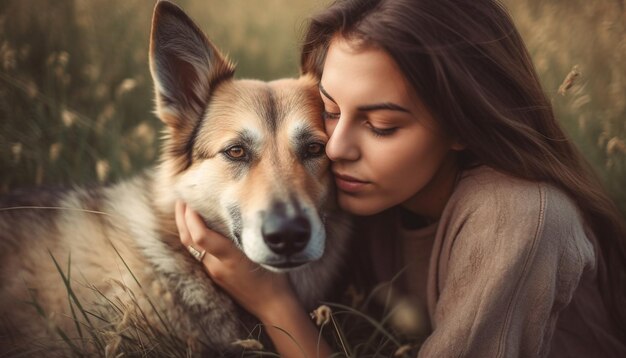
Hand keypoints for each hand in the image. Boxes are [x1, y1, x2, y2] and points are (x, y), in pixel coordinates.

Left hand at [174, 200, 295, 319]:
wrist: (271, 304)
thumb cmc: (273, 276)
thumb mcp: (261, 250)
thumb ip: (245, 234)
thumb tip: (233, 210)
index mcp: (229, 257)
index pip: (200, 236)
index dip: (191, 217)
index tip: (192, 199)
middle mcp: (216, 265)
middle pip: (188, 239)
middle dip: (181, 217)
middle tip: (182, 197)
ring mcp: (213, 271)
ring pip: (191, 246)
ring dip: (185, 225)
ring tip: (186, 207)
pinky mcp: (215, 275)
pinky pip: (198, 252)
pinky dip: (194, 236)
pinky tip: (198, 225)